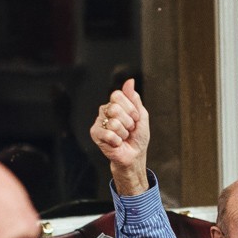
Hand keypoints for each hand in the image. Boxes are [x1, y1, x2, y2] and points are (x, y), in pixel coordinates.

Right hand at [89, 78, 150, 194]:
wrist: (134, 156)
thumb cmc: (138, 137)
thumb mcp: (141, 116)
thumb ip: (134, 99)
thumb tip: (129, 81)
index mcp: (116, 104)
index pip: (117, 95)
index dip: (130, 108)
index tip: (136, 118)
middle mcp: (105, 110)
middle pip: (114, 108)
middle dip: (128, 122)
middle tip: (129, 129)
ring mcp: (99, 121)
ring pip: (113, 122)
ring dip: (123, 133)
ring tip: (123, 137)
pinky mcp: (95, 134)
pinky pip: (107, 134)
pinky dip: (117, 141)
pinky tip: (117, 143)